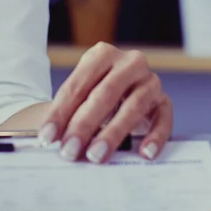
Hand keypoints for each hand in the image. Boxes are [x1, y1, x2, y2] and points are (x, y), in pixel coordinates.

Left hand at [39, 43, 172, 162]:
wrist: (109, 99)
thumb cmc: (87, 99)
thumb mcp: (74, 101)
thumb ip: (64, 116)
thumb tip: (51, 139)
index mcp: (101, 55)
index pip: (77, 85)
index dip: (60, 113)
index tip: (46, 138)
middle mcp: (129, 63)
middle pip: (105, 94)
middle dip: (85, 125)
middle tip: (70, 150)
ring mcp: (149, 80)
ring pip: (135, 105)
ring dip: (113, 133)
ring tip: (96, 155)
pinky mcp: (163, 101)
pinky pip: (163, 118)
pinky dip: (156, 136)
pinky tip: (144, 153)